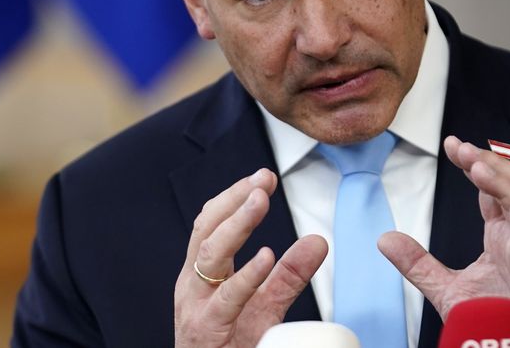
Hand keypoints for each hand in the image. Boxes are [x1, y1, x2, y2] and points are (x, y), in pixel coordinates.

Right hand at [174, 168, 327, 347]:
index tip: (263, 177)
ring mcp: (196, 306)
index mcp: (200, 274)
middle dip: (233, 200)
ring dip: (236, 224)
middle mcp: (192, 284)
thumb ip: (288, 275)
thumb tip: (317, 241)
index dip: (233, 196)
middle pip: (206, 229)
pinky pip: (227, 299)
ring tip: (259, 201)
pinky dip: (246, 275)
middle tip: (262, 180)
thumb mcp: (263, 306)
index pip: (210, 223)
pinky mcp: (207, 330)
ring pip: (210, 255)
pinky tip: (264, 256)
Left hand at [379, 136, 509, 347]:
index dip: (475, 165)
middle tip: (464, 149)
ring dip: (505, 187)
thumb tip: (385, 239)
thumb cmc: (495, 325)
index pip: (490, 190)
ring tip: (480, 167)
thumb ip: (418, 263)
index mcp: (501, 238)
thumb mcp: (445, 289)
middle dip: (490, 165)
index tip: (452, 145)